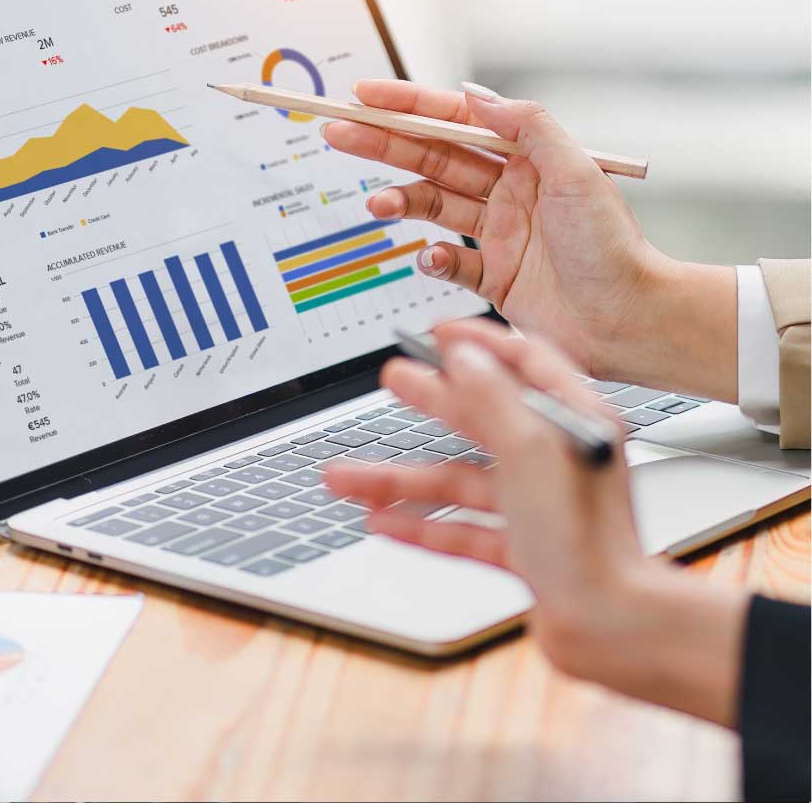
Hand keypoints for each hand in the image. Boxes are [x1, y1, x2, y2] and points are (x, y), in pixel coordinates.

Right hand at [322, 80, 736, 396]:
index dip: (409, 106)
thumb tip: (477, 94)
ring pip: (433, 206)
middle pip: (432, 158)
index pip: (456, 121)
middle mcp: (509, 192)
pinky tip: (432, 257)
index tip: (367, 96)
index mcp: (528, 159)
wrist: (628, 320)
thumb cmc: (613, 249)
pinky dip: (435, 258)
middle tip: (340, 132)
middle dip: (384, 143)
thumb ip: (528, 127)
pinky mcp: (492, 276)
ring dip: (402, 201)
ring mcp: (498, 234)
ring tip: (379, 205)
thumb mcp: (577, 171)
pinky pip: (450, 261)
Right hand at [324, 319, 747, 726]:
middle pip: (483, 418)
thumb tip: (465, 354)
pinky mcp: (526, 549)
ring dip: (401, 480)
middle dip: (430, 401)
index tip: (439, 332)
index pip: (526, 361)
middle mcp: (559, 460)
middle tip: (394, 380)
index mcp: (574, 422)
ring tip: (349, 479)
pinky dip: (422, 527)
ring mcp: (541, 506)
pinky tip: (385, 523)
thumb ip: (492, 397)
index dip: (480, 342)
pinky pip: (462, 529)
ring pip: (459, 482)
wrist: (612, 629)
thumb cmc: (589, 541)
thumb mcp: (531, 450)